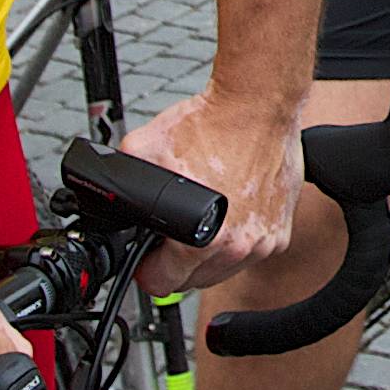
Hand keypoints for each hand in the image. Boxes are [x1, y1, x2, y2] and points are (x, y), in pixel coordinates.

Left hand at [119, 85, 302, 291]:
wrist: (258, 104)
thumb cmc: (212, 124)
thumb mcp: (144, 149)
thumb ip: (121, 183)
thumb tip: (109, 200)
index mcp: (203, 238)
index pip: (161, 284)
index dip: (146, 269)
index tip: (148, 257)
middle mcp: (238, 247)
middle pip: (192, 281)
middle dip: (176, 261)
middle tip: (173, 232)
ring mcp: (263, 242)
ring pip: (222, 271)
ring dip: (207, 254)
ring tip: (202, 217)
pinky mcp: (281, 232)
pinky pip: (250, 252)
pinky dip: (237, 239)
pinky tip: (229, 211)